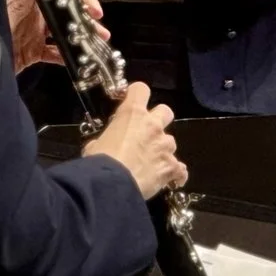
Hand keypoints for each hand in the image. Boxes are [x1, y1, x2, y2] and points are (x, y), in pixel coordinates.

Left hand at [6, 0, 106, 73]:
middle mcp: (34, 13)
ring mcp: (35, 33)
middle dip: (84, 7)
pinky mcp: (34, 53)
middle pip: (63, 5)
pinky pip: (56, 53)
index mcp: (26, 0)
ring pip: (65, 28)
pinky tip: (82, 60)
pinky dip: (69, 56)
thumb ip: (18, 1)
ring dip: (84, 32)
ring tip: (100, 38)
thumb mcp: (5, 18)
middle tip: (98, 16)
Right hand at [81, 82, 184, 199]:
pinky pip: (180, 170)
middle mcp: (153, 126)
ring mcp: (165, 146)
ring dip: (163, 150)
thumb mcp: (95, 145)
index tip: (132, 103)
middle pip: (165, 111)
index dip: (136, 94)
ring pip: (171, 142)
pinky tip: (170, 180)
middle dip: (159, 120)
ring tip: (152, 165)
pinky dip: (176, 174)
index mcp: (132, 115)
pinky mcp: (172, 166)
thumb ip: (107, 139)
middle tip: (148, 132)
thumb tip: (106, 146)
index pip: (140, 90)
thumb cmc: (99, 162)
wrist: (112, 185)